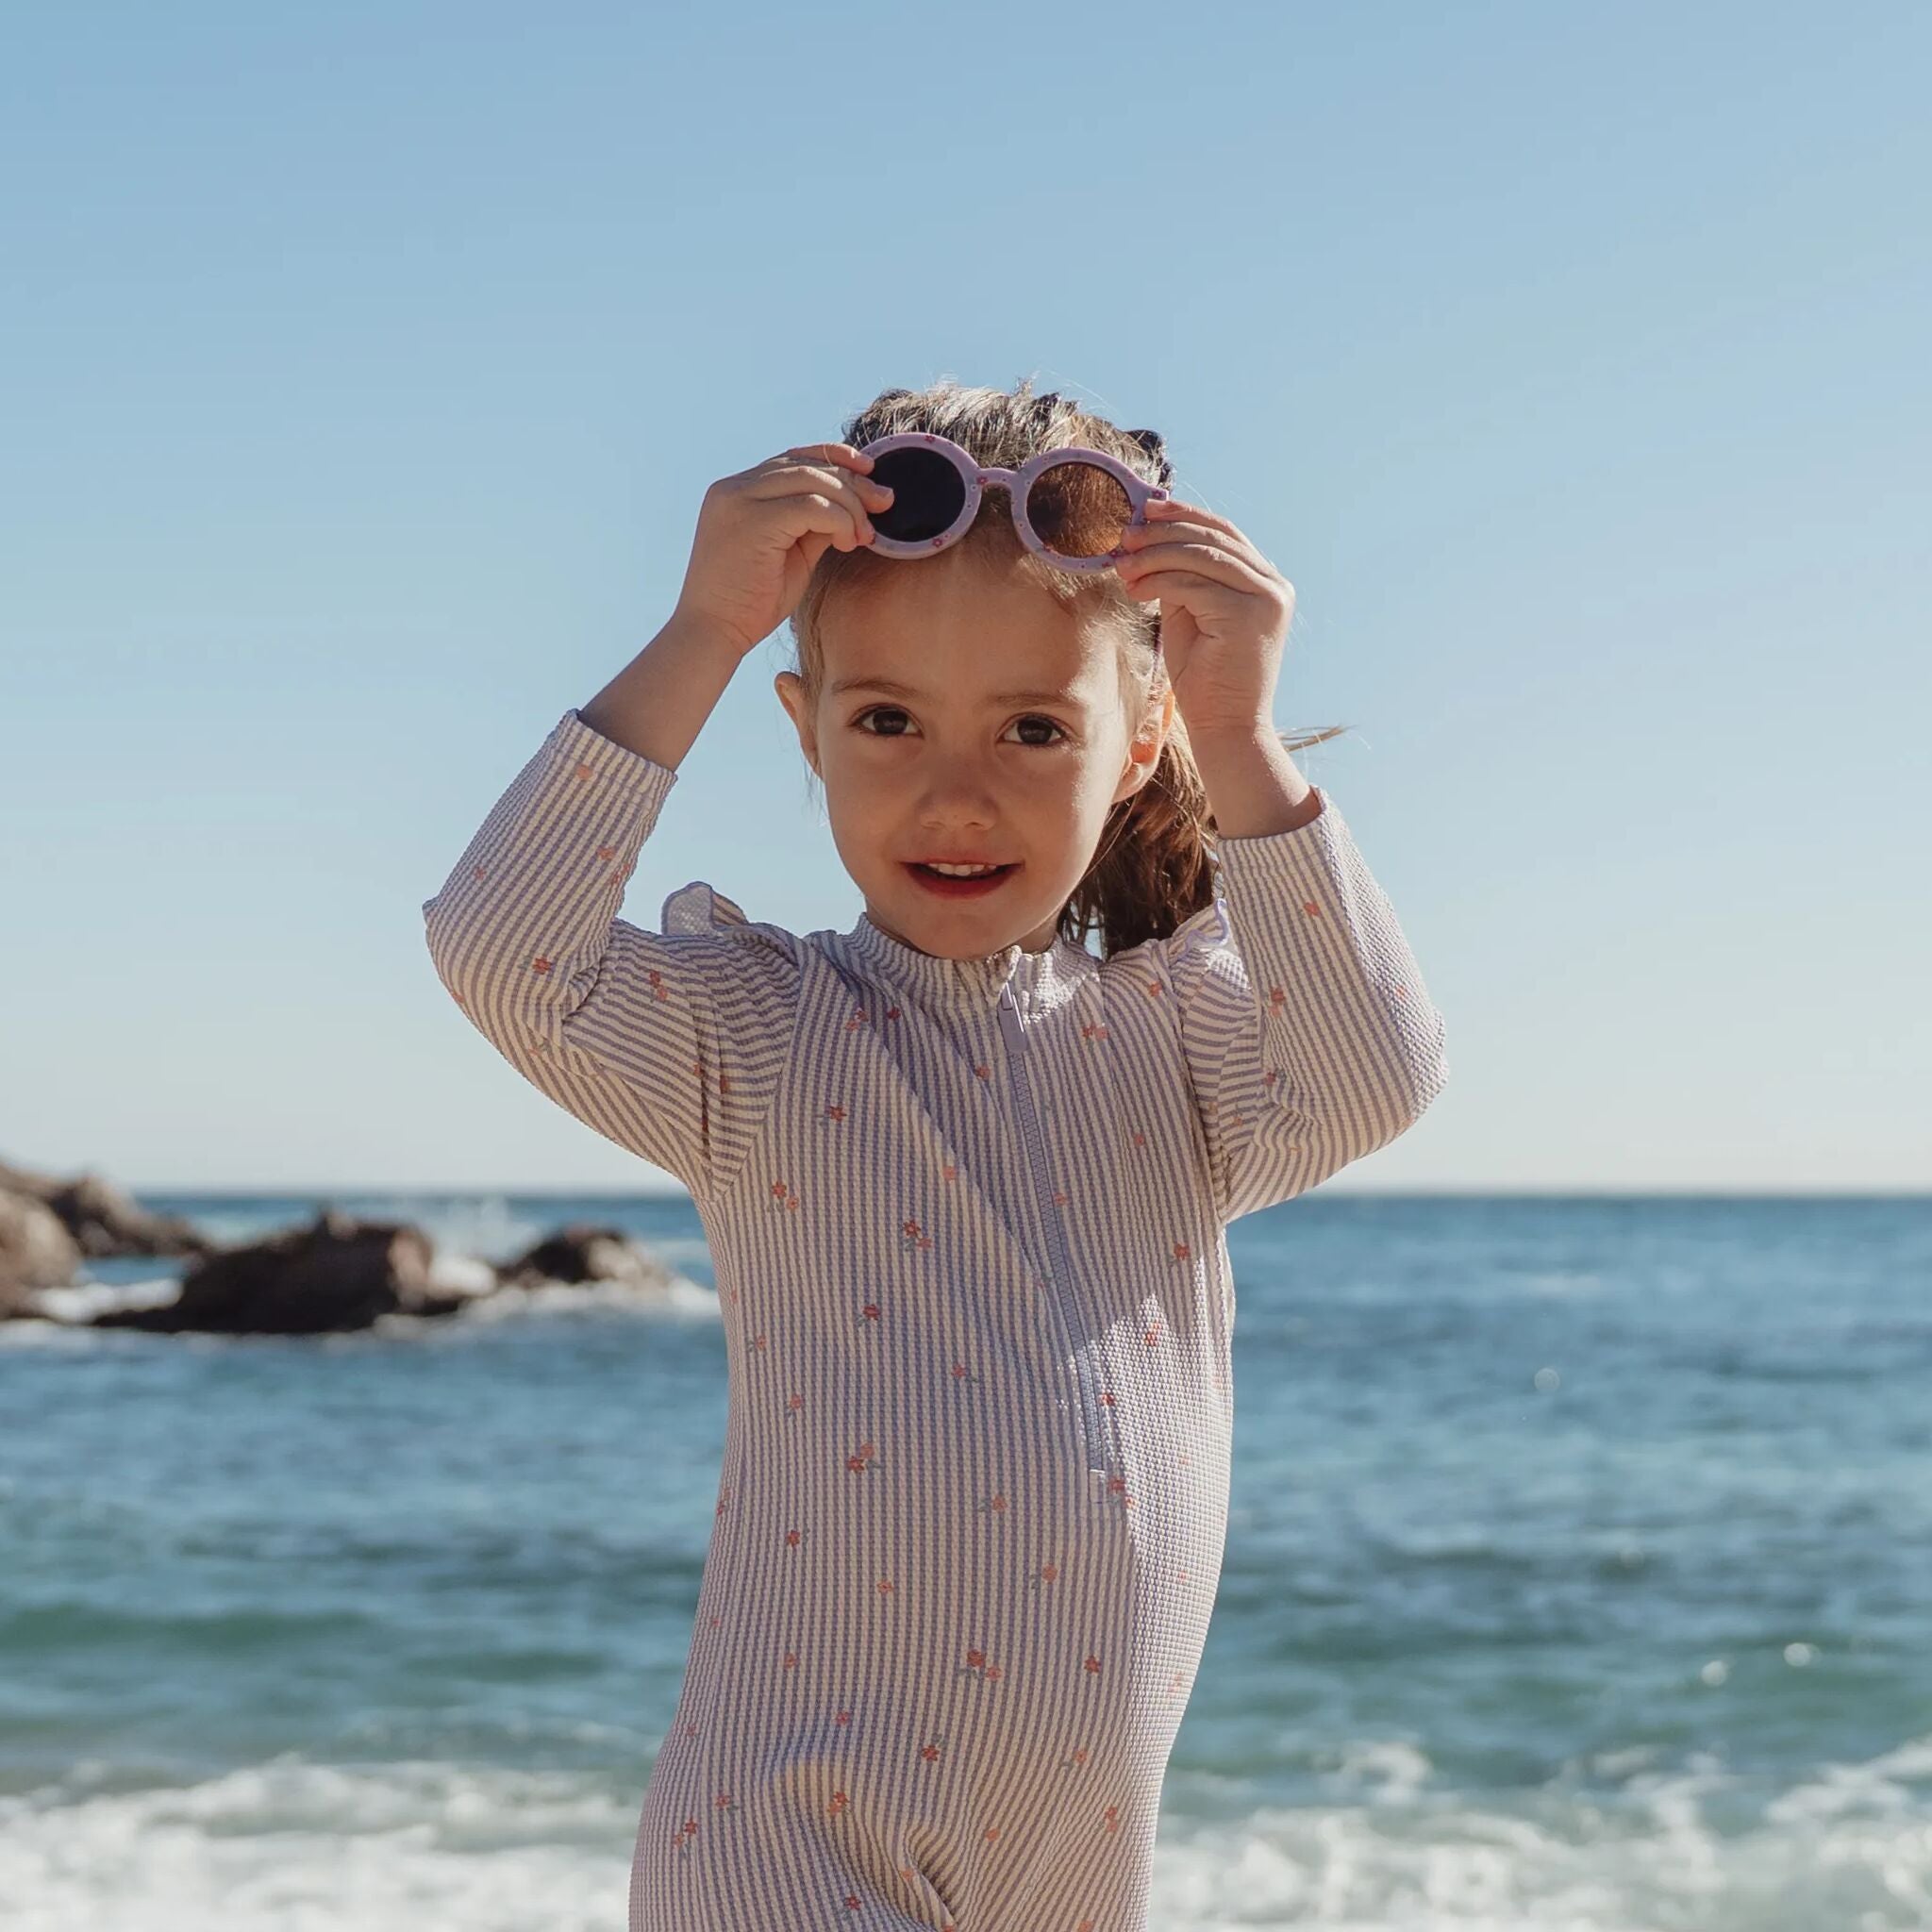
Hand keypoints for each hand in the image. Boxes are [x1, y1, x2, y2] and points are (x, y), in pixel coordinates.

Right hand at [669, 443, 895, 656]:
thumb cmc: (751, 603)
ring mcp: (739, 500)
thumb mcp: (792, 553)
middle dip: (854, 482)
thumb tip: (855, 504)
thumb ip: (815, 523)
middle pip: (807, 465)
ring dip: (850, 505)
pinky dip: (839, 519)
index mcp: (737, 491)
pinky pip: (812, 505)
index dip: (835, 459)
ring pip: (812, 480)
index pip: (793, 459)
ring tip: (863, 536)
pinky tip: (846, 543)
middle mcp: (734, 488)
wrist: (713, 634)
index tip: (870, 475)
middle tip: (884, 504)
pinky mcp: (752, 521)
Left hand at [1114, 497, 1294, 738]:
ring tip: (1122, 565)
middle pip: (1213, 538)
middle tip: (1125, 535)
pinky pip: (1193, 584)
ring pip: (1201, 557)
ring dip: (1155, 556)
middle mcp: (1273, 586)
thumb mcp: (1192, 616)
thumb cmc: (1206, 679)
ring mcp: (1266, 599)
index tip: (1146, 510)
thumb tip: (1148, 542)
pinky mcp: (1246, 616)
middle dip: (1164, 531)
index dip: (1184, 515)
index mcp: (1266, 582)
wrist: (1227, 728)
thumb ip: (1183, 579)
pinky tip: (1136, 590)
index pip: (1224, 534)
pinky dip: (1159, 582)